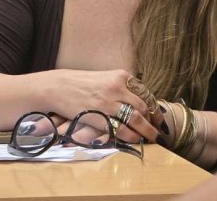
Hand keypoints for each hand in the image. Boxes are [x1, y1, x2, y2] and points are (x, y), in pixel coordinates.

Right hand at [46, 68, 163, 142]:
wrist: (58, 87)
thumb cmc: (80, 83)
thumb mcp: (104, 78)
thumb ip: (121, 88)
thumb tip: (137, 103)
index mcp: (120, 76)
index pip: (145, 93)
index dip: (154, 107)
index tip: (158, 117)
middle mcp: (118, 87)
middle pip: (144, 106)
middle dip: (153, 120)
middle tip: (158, 130)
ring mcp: (109, 103)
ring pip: (137, 119)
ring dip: (147, 131)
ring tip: (152, 138)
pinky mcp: (100, 117)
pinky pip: (122, 129)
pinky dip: (132, 136)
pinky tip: (135, 140)